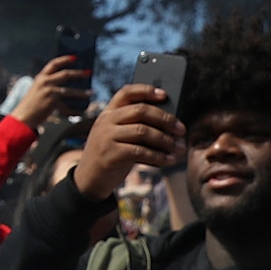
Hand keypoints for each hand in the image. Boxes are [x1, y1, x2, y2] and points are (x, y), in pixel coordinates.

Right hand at [12, 55, 89, 127]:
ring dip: (82, 92)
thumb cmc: (30, 105)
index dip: (64, 59)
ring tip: (91, 93)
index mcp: (40, 78)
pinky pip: (67, 107)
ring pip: (70, 90)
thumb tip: (66, 87)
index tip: (75, 57)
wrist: (23, 117)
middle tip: (89, 73)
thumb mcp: (37, 91)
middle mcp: (45, 82)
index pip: (54, 64)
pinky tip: (79, 112)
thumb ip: (48, 86)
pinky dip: (73, 111)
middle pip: (66, 74)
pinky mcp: (53, 102)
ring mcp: (49, 91)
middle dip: (79, 73)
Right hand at [72, 85, 184, 202]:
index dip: (146, 91)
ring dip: (165, 140)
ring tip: (179, 148)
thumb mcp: (116, 135)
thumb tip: (168, 125)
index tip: (164, 95)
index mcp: (108, 113)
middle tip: (181, 129)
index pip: (127, 93)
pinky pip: (140, 151)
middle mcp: (106, 121)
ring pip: (143, 131)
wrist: (89, 179)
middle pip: (140, 111)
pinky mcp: (111, 154)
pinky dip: (158, 156)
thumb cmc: (110, 155)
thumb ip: (133, 126)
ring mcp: (107, 137)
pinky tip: (168, 160)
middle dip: (165, 119)